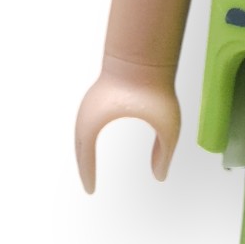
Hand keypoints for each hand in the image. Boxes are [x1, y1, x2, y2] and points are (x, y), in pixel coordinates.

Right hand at [74, 55, 179, 190]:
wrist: (145, 53)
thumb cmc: (154, 86)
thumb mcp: (166, 126)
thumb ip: (164, 153)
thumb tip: (160, 176)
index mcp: (94, 122)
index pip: (84, 156)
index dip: (87, 175)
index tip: (90, 190)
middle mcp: (87, 112)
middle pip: (78, 144)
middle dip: (82, 164)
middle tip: (88, 182)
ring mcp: (90, 101)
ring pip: (81, 131)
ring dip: (83, 148)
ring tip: (88, 164)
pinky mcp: (98, 94)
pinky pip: (88, 120)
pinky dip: (88, 134)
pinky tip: (94, 139)